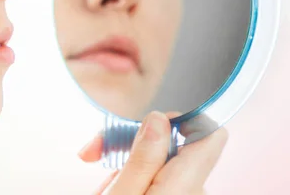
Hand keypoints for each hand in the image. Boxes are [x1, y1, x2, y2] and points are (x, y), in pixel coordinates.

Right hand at [78, 111, 227, 193]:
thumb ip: (143, 158)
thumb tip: (160, 120)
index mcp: (185, 189)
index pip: (209, 135)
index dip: (179, 120)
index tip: (145, 124)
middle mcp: (193, 194)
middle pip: (175, 145)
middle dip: (133, 144)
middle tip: (96, 153)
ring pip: (160, 161)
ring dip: (126, 163)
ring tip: (100, 182)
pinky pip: (156, 178)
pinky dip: (131, 177)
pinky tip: (111, 189)